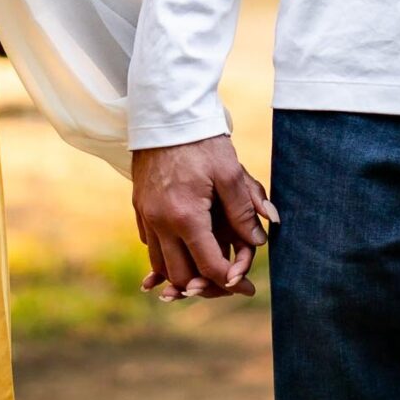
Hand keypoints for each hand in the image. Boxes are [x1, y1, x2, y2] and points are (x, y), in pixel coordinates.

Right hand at [132, 135, 277, 300]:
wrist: (165, 114)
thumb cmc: (202, 141)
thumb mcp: (230, 172)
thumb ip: (244, 209)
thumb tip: (260, 241)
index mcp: (186, 217)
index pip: (208, 266)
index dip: (230, 280)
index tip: (245, 285)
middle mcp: (160, 222)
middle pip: (180, 275)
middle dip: (205, 285)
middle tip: (227, 283)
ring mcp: (146, 216)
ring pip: (160, 264)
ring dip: (182, 273)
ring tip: (206, 273)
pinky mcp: (139, 207)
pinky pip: (150, 244)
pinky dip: (166, 255)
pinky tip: (184, 249)